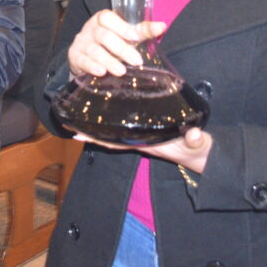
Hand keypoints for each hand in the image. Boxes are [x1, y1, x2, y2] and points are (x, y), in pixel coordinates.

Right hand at [67, 10, 165, 77]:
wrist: (86, 58)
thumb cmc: (110, 44)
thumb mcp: (125, 36)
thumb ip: (141, 31)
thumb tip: (162, 26)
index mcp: (101, 20)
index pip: (107, 17)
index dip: (121, 26)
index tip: (135, 37)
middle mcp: (89, 29)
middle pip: (103, 36)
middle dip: (121, 48)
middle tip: (136, 61)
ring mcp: (81, 43)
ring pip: (94, 50)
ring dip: (108, 60)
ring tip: (122, 71)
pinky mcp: (74, 57)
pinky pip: (82, 60)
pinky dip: (92, 66)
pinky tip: (101, 72)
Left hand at [73, 127, 212, 173]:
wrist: (200, 154)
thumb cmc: (196, 149)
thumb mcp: (197, 144)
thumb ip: (196, 140)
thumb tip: (193, 135)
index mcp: (145, 143)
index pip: (116, 141)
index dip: (96, 139)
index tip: (77, 135)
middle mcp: (138, 139)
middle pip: (108, 136)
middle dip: (88, 131)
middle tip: (67, 122)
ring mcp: (141, 135)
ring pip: (113, 130)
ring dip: (96, 125)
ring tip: (77, 115)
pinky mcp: (146, 130)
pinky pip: (123, 125)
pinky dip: (111, 120)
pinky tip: (103, 112)